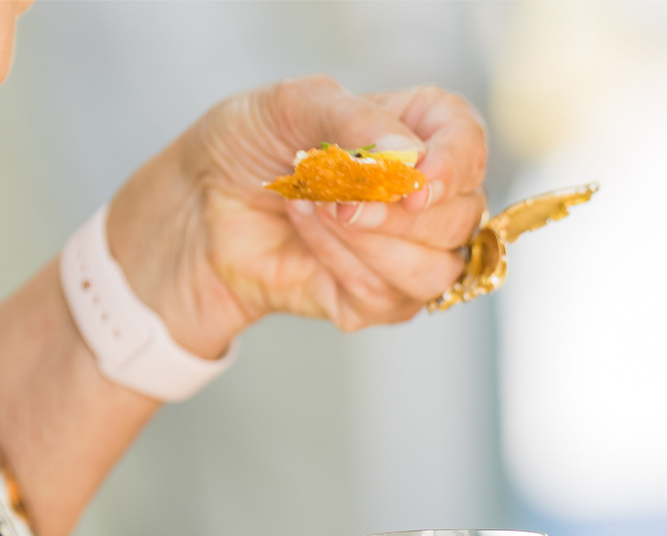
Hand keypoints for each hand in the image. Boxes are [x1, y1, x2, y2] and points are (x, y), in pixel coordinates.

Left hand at [103, 75, 491, 355]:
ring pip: (435, 269)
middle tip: (333, 193)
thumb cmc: (247, 147)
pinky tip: (307, 232)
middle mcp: (430, 197)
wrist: (197, 207)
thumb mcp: (293, 103)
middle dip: (394, 212)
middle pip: (459, 216)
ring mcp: (412, 254)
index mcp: (421, 133)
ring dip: (368, 242)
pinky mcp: (383, 301)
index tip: (415, 181)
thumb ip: (357, 120)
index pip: (469, 145)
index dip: (452, 166)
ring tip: (312, 207)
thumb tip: (409, 161)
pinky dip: (341, 263)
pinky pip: (389, 297)